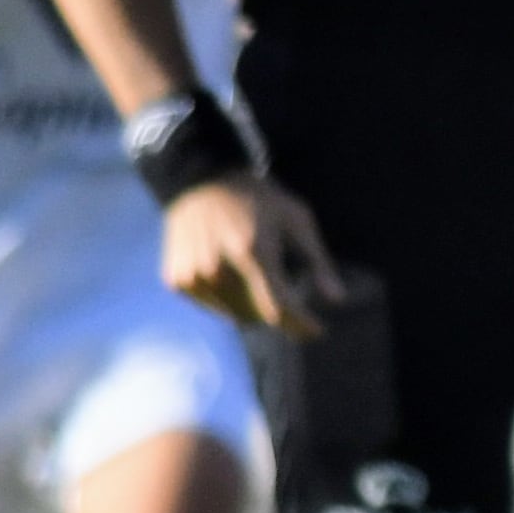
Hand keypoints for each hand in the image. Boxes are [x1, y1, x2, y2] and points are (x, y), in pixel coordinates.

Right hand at [162, 171, 342, 336]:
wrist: (202, 181)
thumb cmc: (259, 200)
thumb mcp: (298, 220)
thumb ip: (318, 262)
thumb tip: (336, 300)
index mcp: (251, 251)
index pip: (278, 307)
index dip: (301, 324)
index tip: (316, 331)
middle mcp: (217, 267)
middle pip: (258, 314)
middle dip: (278, 307)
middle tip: (285, 282)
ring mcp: (192, 275)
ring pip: (236, 314)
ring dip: (253, 304)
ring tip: (254, 272)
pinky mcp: (177, 280)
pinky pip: (213, 306)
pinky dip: (228, 299)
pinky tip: (230, 272)